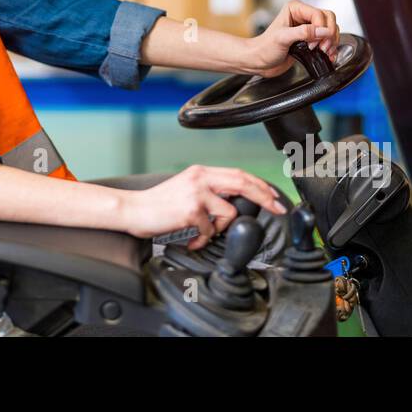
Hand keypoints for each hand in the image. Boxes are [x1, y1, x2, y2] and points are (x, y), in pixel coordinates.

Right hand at [116, 165, 287, 250]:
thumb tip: (233, 204)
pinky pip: (210, 230)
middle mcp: (199, 178)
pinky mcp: (190, 210)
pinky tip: (191, 238)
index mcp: (200, 172)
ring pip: (229, 212)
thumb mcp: (186, 188)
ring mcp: (196, 193)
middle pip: (243, 183)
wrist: (133, 210)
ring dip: (221, 228)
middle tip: (277, 209)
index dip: (259, 184)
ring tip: (203, 232)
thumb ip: (208, 191)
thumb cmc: (158, 204)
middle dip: (265, 197)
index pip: (238, 174)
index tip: (273, 196)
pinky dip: (203, 239)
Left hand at [241, 0, 339, 76]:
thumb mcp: (282, 38)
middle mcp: (303, 16)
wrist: (259, 61)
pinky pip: (328, 39)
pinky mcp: (310, 39)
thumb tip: (324, 31)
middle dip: (329, 34)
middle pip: (328, 19)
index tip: (314, 43)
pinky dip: (331, 48)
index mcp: (295, 9)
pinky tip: (327, 56)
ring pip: (330, 29)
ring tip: (323, 52)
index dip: (321, 29)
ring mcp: (308, 28)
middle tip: (322, 48)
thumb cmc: (264, 48)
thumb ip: (304, 33)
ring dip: (331, 41)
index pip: (318, 14)